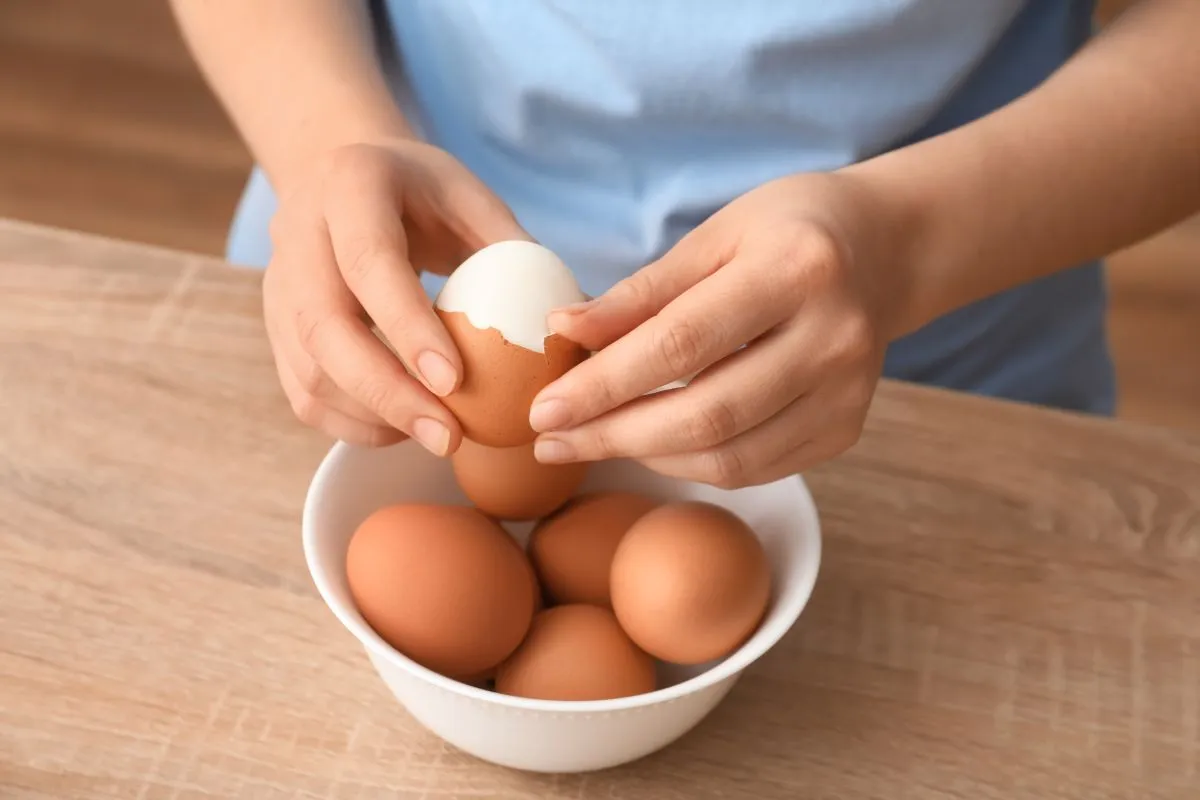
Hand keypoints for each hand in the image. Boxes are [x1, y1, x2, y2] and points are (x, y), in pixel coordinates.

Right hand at [263, 138, 527, 452]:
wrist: (342, 176)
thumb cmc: (423, 194)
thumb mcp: (472, 198)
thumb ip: (514, 250)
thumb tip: (575, 321)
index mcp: (351, 185)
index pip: (370, 263)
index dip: (407, 326)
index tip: (454, 382)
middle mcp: (298, 233)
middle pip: (325, 327)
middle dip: (388, 393)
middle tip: (449, 438)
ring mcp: (277, 285)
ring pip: (308, 370)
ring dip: (372, 417)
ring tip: (438, 439)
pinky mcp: (276, 328)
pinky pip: (304, 392)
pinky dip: (353, 424)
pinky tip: (404, 430)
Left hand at [528, 172, 905, 487]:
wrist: (883, 249)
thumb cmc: (785, 231)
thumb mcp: (712, 237)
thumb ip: (639, 292)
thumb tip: (560, 331)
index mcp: (795, 270)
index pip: (681, 343)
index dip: (604, 384)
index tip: (542, 410)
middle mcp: (833, 337)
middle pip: (707, 413)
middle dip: (614, 435)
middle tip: (550, 442)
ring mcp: (848, 392)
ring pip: (730, 456)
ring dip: (646, 457)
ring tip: (589, 442)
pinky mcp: (848, 428)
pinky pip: (754, 467)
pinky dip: (691, 463)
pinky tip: (650, 444)